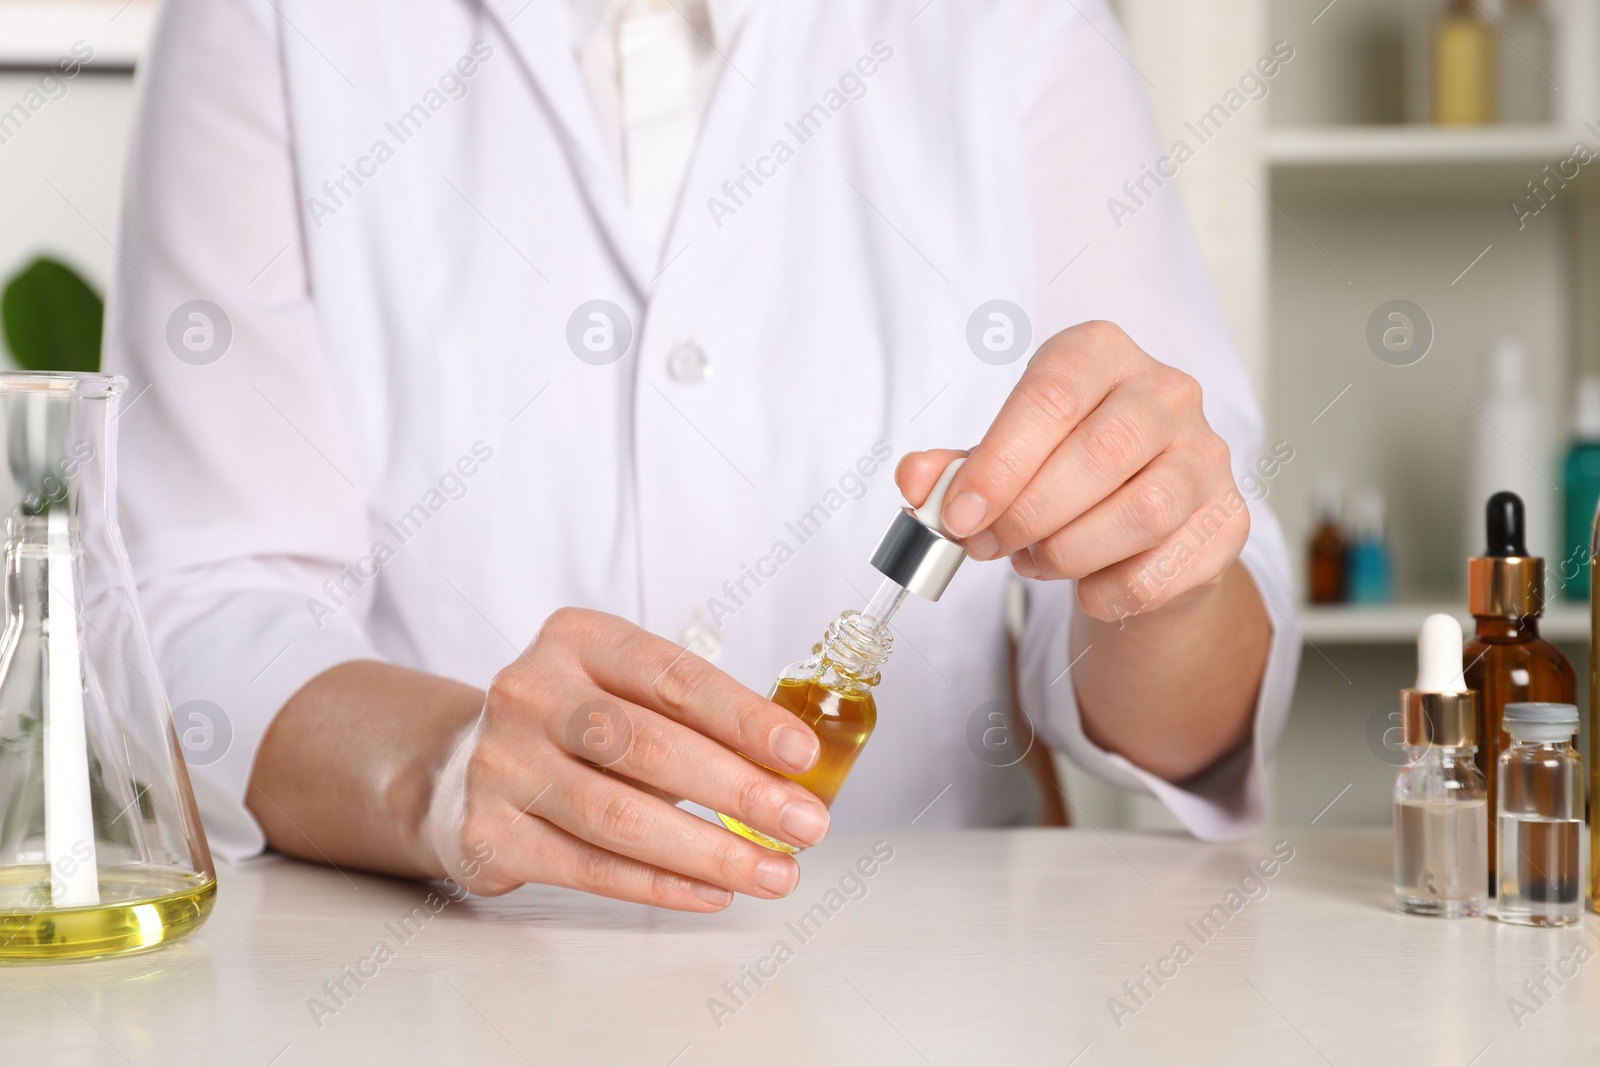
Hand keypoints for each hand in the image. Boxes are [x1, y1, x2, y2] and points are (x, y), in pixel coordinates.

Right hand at [423, 608, 829, 910]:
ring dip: (712, 851)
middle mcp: (530, 692)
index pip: (673, 676)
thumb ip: (692, 721)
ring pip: (622, 816)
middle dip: (741, 792)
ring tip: (776, 871)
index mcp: (576, 639)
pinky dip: (662, 885)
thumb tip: (791, 775)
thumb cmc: (573, 731)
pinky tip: (713, 891)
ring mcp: (501, 763)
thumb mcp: (622, 694)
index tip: (802, 754)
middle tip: (806, 824)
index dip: (745, 717)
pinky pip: (591, 867)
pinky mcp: (489, 833)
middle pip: (651, 748)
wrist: (459, 773)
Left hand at [897, 320, 1246, 621]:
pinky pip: (1162, 571)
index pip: (1053, 395)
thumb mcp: (1001, 458)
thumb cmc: (1063, 473)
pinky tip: (1085, 584)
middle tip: (985, 545)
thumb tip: (917, 483)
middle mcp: (1167, 393)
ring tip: (1032, 559)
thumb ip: (953, 469)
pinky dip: (1107, 592)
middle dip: (1027, 513)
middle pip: (1100, 453)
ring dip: (1067, 552)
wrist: (1142, 526)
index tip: (958, 515)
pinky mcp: (1227, 523)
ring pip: (1142, 513)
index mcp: (1102, 354)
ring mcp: (1208, 456)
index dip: (998, 463)